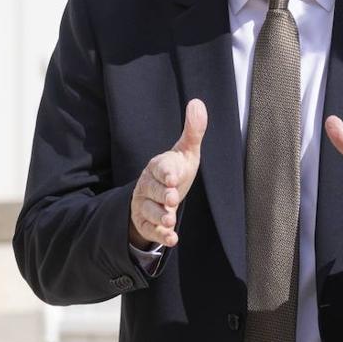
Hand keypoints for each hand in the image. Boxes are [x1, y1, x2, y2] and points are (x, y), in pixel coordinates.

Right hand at [129, 99, 206, 248]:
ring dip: (160, 216)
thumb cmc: (176, 170)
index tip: (174, 177)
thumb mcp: (186, 152)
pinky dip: (160, 236)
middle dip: (161, 195)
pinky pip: (150, 231)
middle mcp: (148, 186)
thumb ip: (193, 131)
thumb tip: (197, 102)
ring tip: (170, 219)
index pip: (160, 168)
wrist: (160, 195)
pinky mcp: (146, 223)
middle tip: (172, 198)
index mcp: (158, 166)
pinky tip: (172, 239)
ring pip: (149, 212)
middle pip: (152, 190)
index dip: (166, 172)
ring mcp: (145, 205)